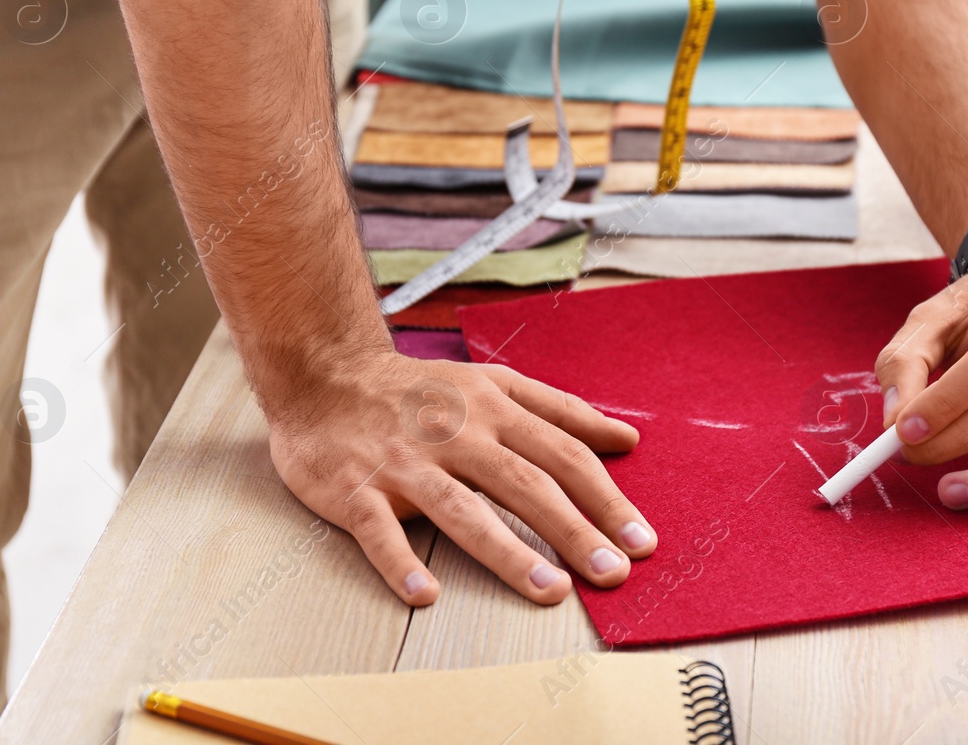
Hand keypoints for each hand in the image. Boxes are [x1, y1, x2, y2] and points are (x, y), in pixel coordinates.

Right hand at [267, 351, 656, 605]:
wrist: (325, 374)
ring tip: (551, 591)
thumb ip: (560, 410)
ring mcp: (406, 464)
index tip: (641, 538)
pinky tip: (425, 593)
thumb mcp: (494, 383)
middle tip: (615, 572)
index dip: (605, 497)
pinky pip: (380, 531)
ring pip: (462, 510)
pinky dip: (400, 562)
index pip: (561, 455)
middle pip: (525, 484)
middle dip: (576, 530)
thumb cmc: (419, 389)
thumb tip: (625, 437)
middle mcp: (456, 435)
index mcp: (493, 410)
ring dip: (509, 552)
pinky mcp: (357, 490)